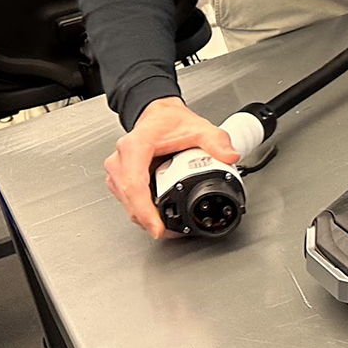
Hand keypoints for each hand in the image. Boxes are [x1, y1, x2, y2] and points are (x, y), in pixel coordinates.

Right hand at [104, 97, 238, 238]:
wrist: (158, 115)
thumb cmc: (170, 121)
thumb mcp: (199, 127)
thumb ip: (216, 141)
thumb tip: (230, 156)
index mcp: (135, 147)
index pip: (135, 184)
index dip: (145, 210)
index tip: (157, 228)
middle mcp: (120, 159)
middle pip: (130, 199)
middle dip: (148, 219)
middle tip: (170, 232)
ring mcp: (117, 170)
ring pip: (127, 203)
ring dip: (144, 216)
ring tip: (167, 225)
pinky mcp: (119, 178)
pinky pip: (127, 200)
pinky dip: (142, 210)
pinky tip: (157, 214)